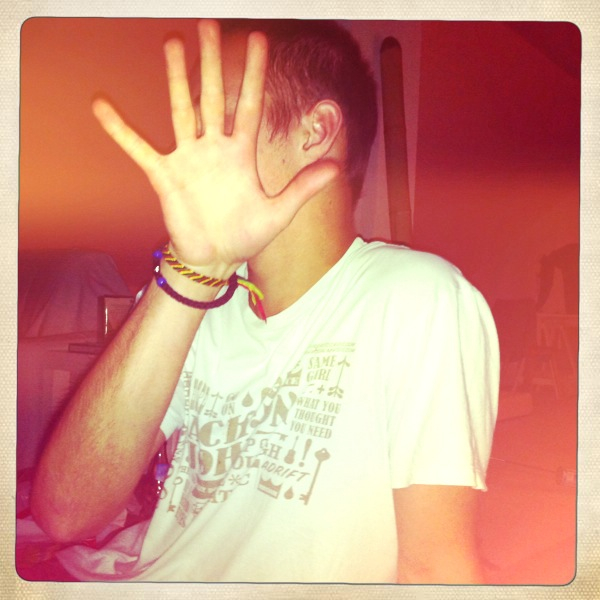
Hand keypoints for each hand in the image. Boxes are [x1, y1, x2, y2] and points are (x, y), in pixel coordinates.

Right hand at [92, 19, 338, 273]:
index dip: (255, 75)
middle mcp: (214, 149)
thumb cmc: (246, 235)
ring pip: (181, 110)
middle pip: (213, 96)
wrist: (215, 258)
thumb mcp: (279, 213)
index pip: (250, 106)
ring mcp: (188, 159)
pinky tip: (102, 108)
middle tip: (208, 24)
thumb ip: (303, 188)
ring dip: (175, 79)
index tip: (259, 41)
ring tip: (171, 43)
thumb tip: (337, 167)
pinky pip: (139, 149)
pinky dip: (121, 131)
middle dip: (212, 62)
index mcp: (241, 154)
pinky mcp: (163, 176)